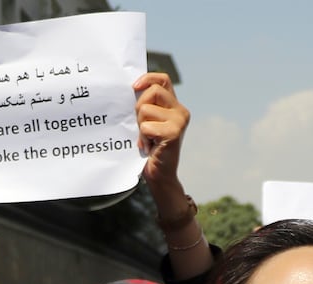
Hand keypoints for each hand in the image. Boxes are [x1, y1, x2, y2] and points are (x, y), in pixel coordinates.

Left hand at [134, 72, 189, 192]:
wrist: (159, 176)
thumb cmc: (150, 149)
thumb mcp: (148, 122)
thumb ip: (146, 105)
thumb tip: (131, 89)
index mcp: (174, 106)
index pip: (163, 79)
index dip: (148, 78)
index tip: (134, 87)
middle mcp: (181, 111)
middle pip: (152, 91)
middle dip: (139, 107)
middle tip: (141, 126)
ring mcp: (179, 121)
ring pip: (146, 109)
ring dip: (140, 126)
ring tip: (147, 139)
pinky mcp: (174, 132)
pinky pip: (146, 126)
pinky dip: (143, 137)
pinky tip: (149, 147)